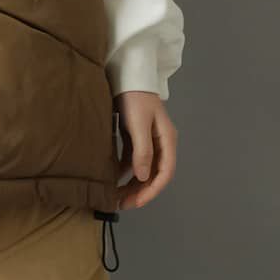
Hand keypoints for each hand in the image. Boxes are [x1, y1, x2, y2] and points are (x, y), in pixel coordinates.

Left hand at [113, 90, 176, 210]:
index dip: (151, 191)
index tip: (136, 202)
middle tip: (121, 204)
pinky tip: (112, 179)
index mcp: (167, 140)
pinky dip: (124, 171)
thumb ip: (142, 151)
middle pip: (154, 174)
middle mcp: (161, 143)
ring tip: (115, 196)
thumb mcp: (138, 125)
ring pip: (142, 169)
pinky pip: (132, 160)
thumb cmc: (135, 97)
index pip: (165, 173)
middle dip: (139, 191)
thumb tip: (143, 177)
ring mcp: (148, 141)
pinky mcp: (136, 138)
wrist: (126, 75)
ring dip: (131, 184)